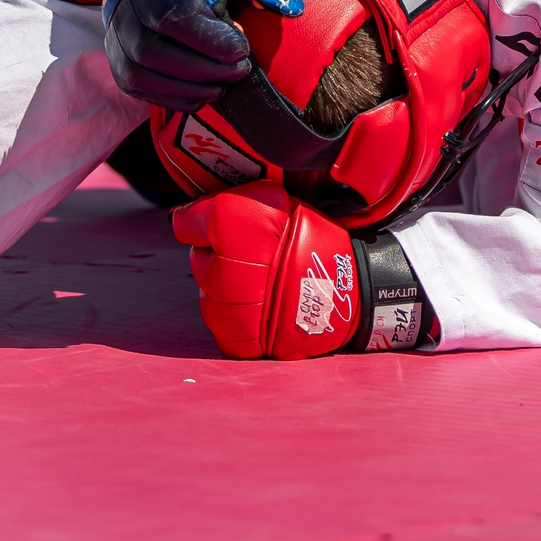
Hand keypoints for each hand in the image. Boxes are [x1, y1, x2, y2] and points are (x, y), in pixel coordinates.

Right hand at [103, 0, 303, 109]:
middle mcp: (128, 2)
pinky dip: (174, 97)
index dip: (210, 41)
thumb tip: (291, 8)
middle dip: (204, 69)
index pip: (174, 16)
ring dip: (191, 87)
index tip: (241, 49)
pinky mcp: (118, 57)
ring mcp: (117, 32)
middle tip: (239, 70)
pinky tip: (204, 92)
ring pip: (144, 75)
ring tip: (224, 82)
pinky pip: (139, 88)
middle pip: (155, 52)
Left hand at [171, 183, 360, 358]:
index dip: (200, 219)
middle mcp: (227, 270)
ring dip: (224, 285)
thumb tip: (188, 210)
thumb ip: (235, 202)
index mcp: (235, 226)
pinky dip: (235, 315)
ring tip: (258, 279)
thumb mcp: (279, 202)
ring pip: (206, 293)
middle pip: (197, 258)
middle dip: (217, 252)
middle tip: (250, 252)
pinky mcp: (242, 339)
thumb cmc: (316, 241)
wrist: (353, 290)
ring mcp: (233, 310)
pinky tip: (259, 303)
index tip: (213, 221)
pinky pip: (220, 325)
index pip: (186, 222)